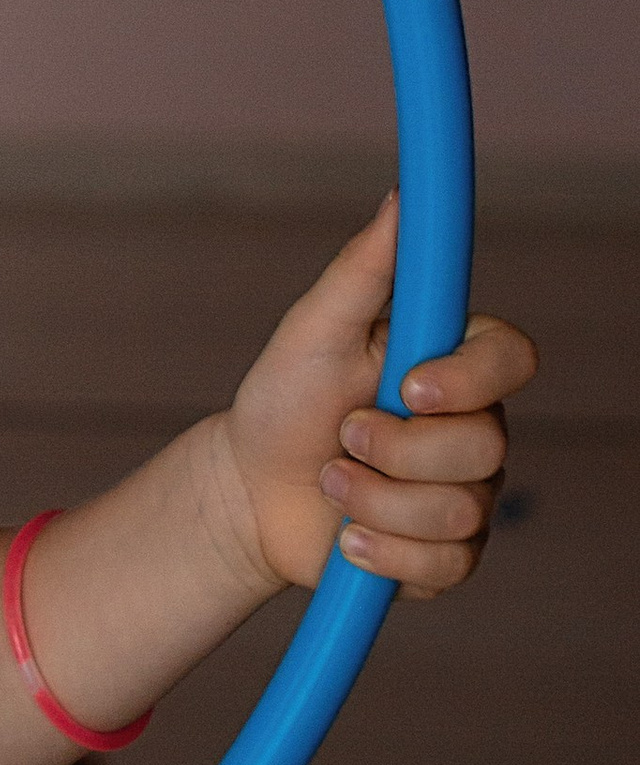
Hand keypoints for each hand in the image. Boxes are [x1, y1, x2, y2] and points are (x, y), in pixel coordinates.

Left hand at [213, 199, 534, 599]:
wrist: (251, 490)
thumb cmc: (285, 399)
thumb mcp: (314, 329)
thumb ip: (364, 268)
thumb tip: (403, 199)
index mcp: (454, 363)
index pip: (514, 359)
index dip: (470, 379)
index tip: (408, 386)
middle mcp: (475, 427)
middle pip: (485, 446)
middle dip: (394, 449)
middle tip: (342, 435)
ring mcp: (469, 495)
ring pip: (459, 510)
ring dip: (374, 499)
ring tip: (331, 479)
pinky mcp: (449, 556)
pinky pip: (444, 565)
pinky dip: (381, 550)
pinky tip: (347, 536)